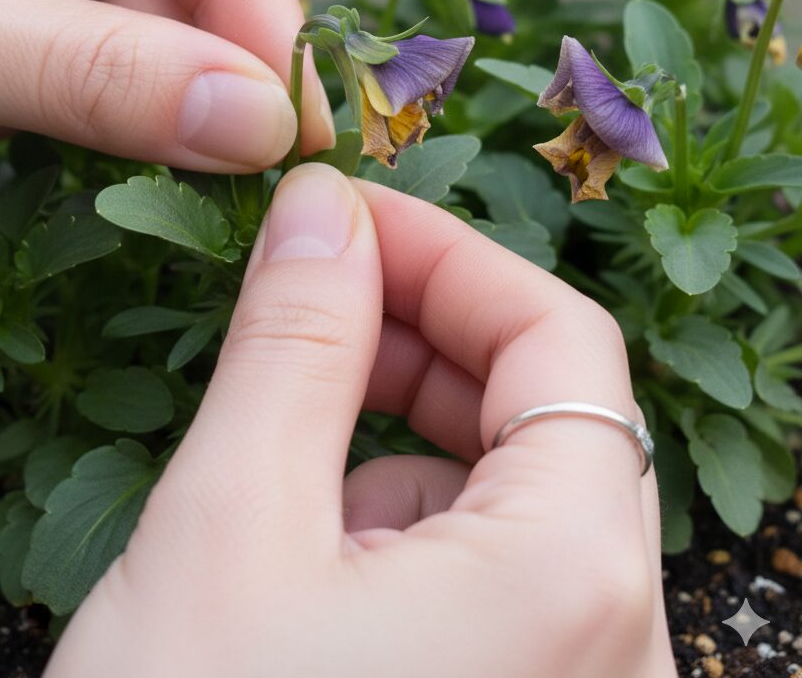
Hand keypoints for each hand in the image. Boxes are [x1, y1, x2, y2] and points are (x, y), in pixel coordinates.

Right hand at [46, 164, 676, 677]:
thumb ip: (294, 342)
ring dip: (394, 427)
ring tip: (278, 436)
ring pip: (500, 495)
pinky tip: (299, 550)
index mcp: (572, 580)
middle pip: (540, 413)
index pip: (557, 339)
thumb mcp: (231, 521)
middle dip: (418, 333)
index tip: (343, 219)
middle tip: (305, 292)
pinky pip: (477, 576)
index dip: (447, 255)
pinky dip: (393, 519)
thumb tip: (320, 206)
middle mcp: (609, 646)